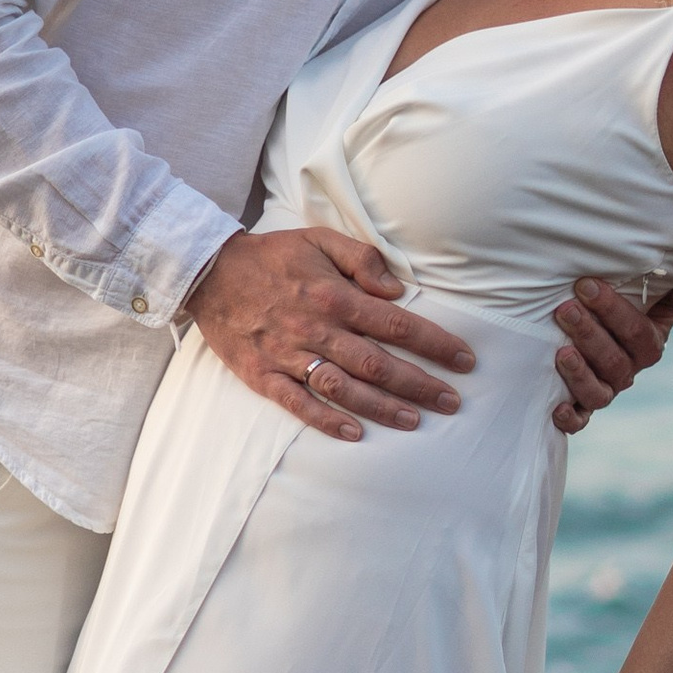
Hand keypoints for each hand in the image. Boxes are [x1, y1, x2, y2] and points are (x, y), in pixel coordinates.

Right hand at [185, 226, 475, 438]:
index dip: (435, 344)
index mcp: (334, 296)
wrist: (208, 272)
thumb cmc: (272, 256)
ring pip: (343, 388)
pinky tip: (355, 433)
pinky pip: (297, 403)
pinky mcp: (263, 375)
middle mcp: (315, 329)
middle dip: (420, 384)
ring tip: (415, 421)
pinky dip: (325, 420)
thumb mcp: (319, 239)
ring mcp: (288, 355)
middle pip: (377, 364)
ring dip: (382, 407)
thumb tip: (396, 290)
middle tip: (452, 401)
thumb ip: (362, 260)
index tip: (464, 360)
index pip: (396, 325)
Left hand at [550, 280, 672, 435]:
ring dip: (580, 374)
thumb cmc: (624, 308)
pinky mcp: (583, 408)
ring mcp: (607, 390)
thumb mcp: (653, 298)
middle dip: (589, 334)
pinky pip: (581, 421)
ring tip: (562, 353)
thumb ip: (672, 292)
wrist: (599, 331)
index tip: (586, 285)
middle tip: (566, 311)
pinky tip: (557, 408)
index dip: (612, 309)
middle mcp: (629, 371)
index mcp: (649, 345)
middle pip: (614, 361)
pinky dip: (571, 418)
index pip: (637, 331)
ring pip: (599, 392)